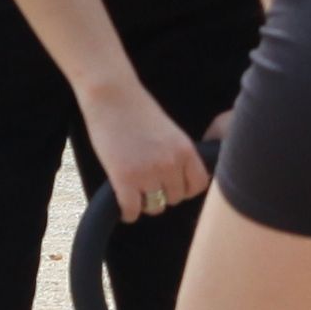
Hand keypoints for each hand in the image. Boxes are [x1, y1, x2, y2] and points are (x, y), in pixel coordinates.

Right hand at [80, 82, 210, 219]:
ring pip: (155, 207)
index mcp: (186, 151)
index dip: (186, 189)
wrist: (112, 97)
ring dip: (146, 204)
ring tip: (136, 194)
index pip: (198, 185)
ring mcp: (148, 173)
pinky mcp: (124, 179)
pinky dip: (128, 213)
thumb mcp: (170, 132)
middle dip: (164, 194)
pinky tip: (125, 206)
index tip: (174, 186)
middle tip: (149, 186)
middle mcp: (171, 164)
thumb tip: (180, 180)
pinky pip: (132, 210)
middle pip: (175, 198)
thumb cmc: (138, 111)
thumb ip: (177, 155)